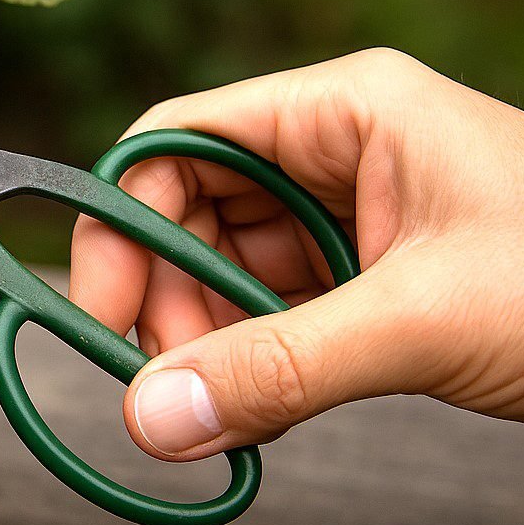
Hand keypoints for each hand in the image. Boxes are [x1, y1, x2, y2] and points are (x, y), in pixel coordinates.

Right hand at [70, 48, 523, 461]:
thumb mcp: (424, 319)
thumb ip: (281, 366)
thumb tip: (152, 414)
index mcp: (346, 110)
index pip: (179, 140)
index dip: (121, 221)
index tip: (100, 309)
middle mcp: (340, 152)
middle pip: (192, 209)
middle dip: (168, 295)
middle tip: (169, 378)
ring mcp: (360, 218)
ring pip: (230, 268)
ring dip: (212, 339)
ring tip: (229, 404)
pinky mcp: (380, 280)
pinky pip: (280, 312)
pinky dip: (259, 362)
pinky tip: (267, 410)